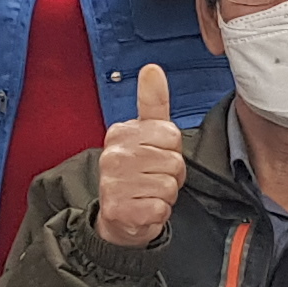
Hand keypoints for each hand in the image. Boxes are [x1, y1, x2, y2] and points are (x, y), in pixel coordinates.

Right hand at [94, 60, 186, 247]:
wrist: (120, 217)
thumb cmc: (137, 173)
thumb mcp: (146, 134)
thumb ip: (152, 103)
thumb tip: (152, 69)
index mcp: (120, 132)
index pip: (171, 135)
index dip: (172, 150)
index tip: (156, 157)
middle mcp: (113, 155)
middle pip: (173, 161)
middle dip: (171, 174)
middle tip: (152, 178)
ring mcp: (114, 183)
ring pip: (169, 185)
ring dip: (165, 194)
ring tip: (147, 193)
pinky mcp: (120, 209)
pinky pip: (161, 207)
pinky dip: (159, 212)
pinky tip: (144, 209)